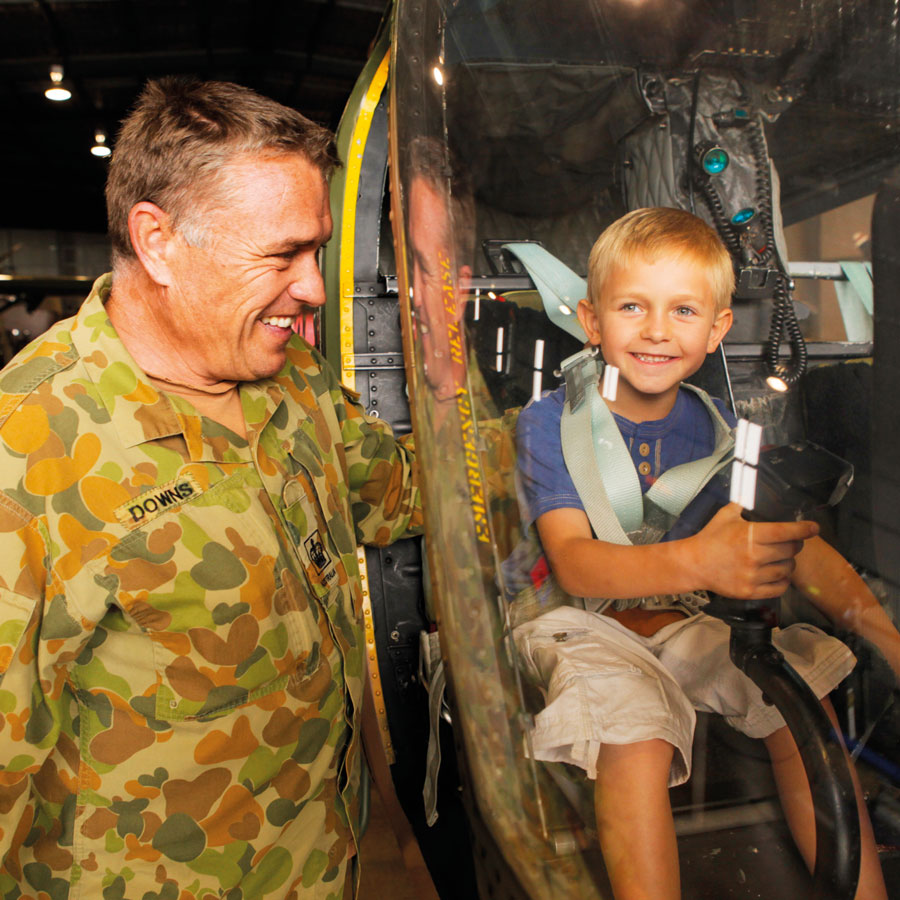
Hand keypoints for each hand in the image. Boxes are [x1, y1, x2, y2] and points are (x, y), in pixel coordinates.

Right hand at [690, 503, 818, 599]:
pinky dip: (782, 580)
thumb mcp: (725, 515)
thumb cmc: (710, 538)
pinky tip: (776, 573)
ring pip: (787, 569)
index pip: (786, 532)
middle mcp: (754, 556)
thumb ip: (742, 503)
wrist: (693, 564)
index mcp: (750, 534)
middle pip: (791, 550)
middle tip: (789, 543)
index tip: (814, 528)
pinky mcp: (750, 591)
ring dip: (787, 563)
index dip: (804, 529)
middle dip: (794, 545)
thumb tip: (752, 490)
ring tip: (779, 559)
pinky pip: (779, 588)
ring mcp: (752, 575)